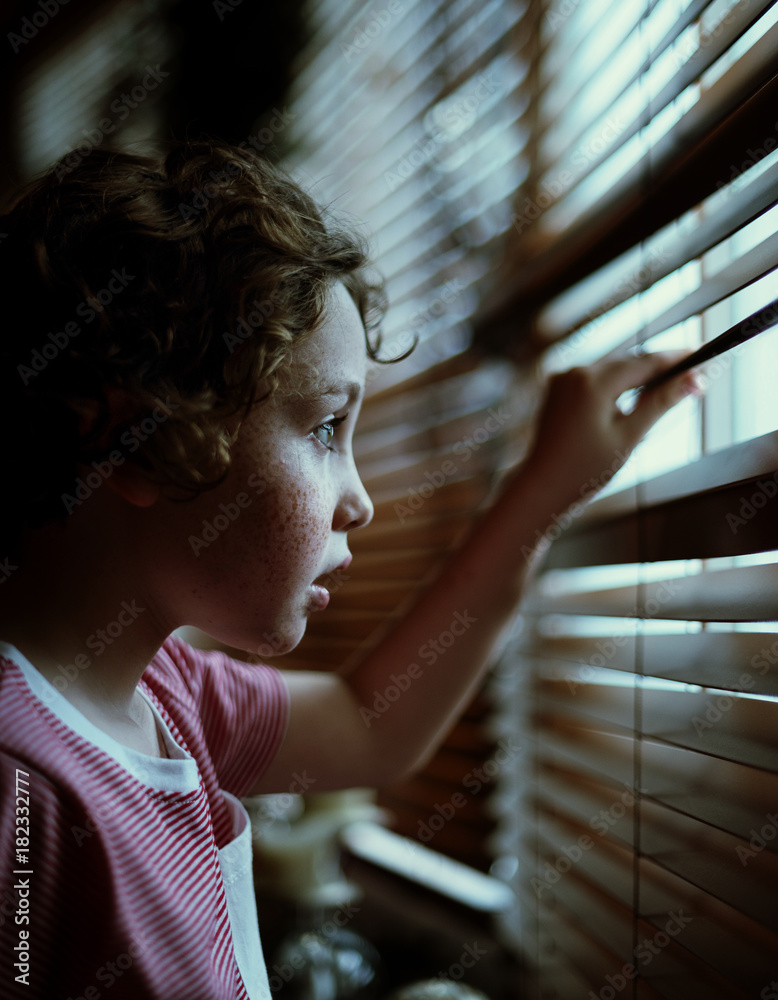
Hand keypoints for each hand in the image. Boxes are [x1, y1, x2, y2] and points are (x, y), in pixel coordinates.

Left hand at [522, 351, 700, 509]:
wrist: (541, 487)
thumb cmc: (583, 469)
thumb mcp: (629, 436)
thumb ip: (659, 403)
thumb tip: (692, 380)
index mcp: (592, 382)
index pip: (644, 362)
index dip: (675, 359)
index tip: (700, 356)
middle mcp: (574, 373)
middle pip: (628, 363)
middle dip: (659, 370)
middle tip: (692, 379)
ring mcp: (562, 379)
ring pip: (612, 370)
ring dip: (637, 377)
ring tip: (667, 387)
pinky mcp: (557, 389)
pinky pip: (594, 380)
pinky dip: (615, 386)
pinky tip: (632, 397)